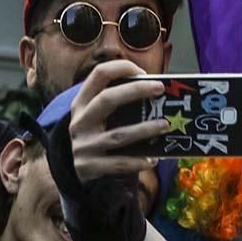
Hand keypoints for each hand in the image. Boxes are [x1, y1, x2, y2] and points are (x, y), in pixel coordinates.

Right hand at [69, 60, 167, 181]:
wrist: (76, 172)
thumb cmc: (98, 138)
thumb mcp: (99, 118)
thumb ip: (119, 105)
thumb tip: (157, 93)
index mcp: (81, 103)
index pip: (98, 75)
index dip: (121, 68)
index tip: (144, 72)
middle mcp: (80, 122)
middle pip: (106, 100)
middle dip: (135, 90)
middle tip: (160, 89)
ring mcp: (84, 145)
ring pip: (118, 135)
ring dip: (144, 129)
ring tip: (165, 125)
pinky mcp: (90, 167)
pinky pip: (119, 164)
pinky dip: (138, 161)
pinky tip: (153, 160)